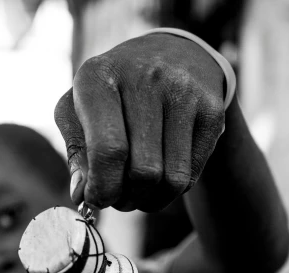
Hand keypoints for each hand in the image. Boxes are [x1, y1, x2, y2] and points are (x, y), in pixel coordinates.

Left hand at [55, 33, 225, 211]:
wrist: (172, 55)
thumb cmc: (113, 93)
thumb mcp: (78, 110)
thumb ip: (76, 152)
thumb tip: (80, 195)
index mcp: (99, 77)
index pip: (108, 149)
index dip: (102, 188)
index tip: (96, 200)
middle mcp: (145, 78)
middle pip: (143, 172)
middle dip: (126, 198)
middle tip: (117, 198)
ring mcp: (184, 92)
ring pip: (171, 180)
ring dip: (149, 200)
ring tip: (136, 192)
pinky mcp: (212, 110)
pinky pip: (191, 175)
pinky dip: (171, 190)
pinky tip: (159, 179)